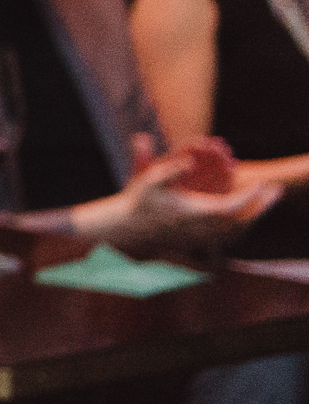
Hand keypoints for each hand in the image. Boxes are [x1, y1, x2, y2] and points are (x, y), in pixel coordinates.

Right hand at [84, 144, 276, 256]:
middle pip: (241, 222)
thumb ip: (171, 169)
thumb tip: (190, 161)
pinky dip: (241, 228)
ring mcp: (201, 237)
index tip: (260, 184)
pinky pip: (228, 238)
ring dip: (253, 218)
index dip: (248, 196)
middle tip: (275, 193)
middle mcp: (201, 228)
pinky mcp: (198, 242)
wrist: (129, 230)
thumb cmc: (137, 202)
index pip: (231, 206)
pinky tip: (243, 220)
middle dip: (260, 207)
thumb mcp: (149, 180)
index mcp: (194, 213)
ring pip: (237, 232)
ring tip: (264, 203)